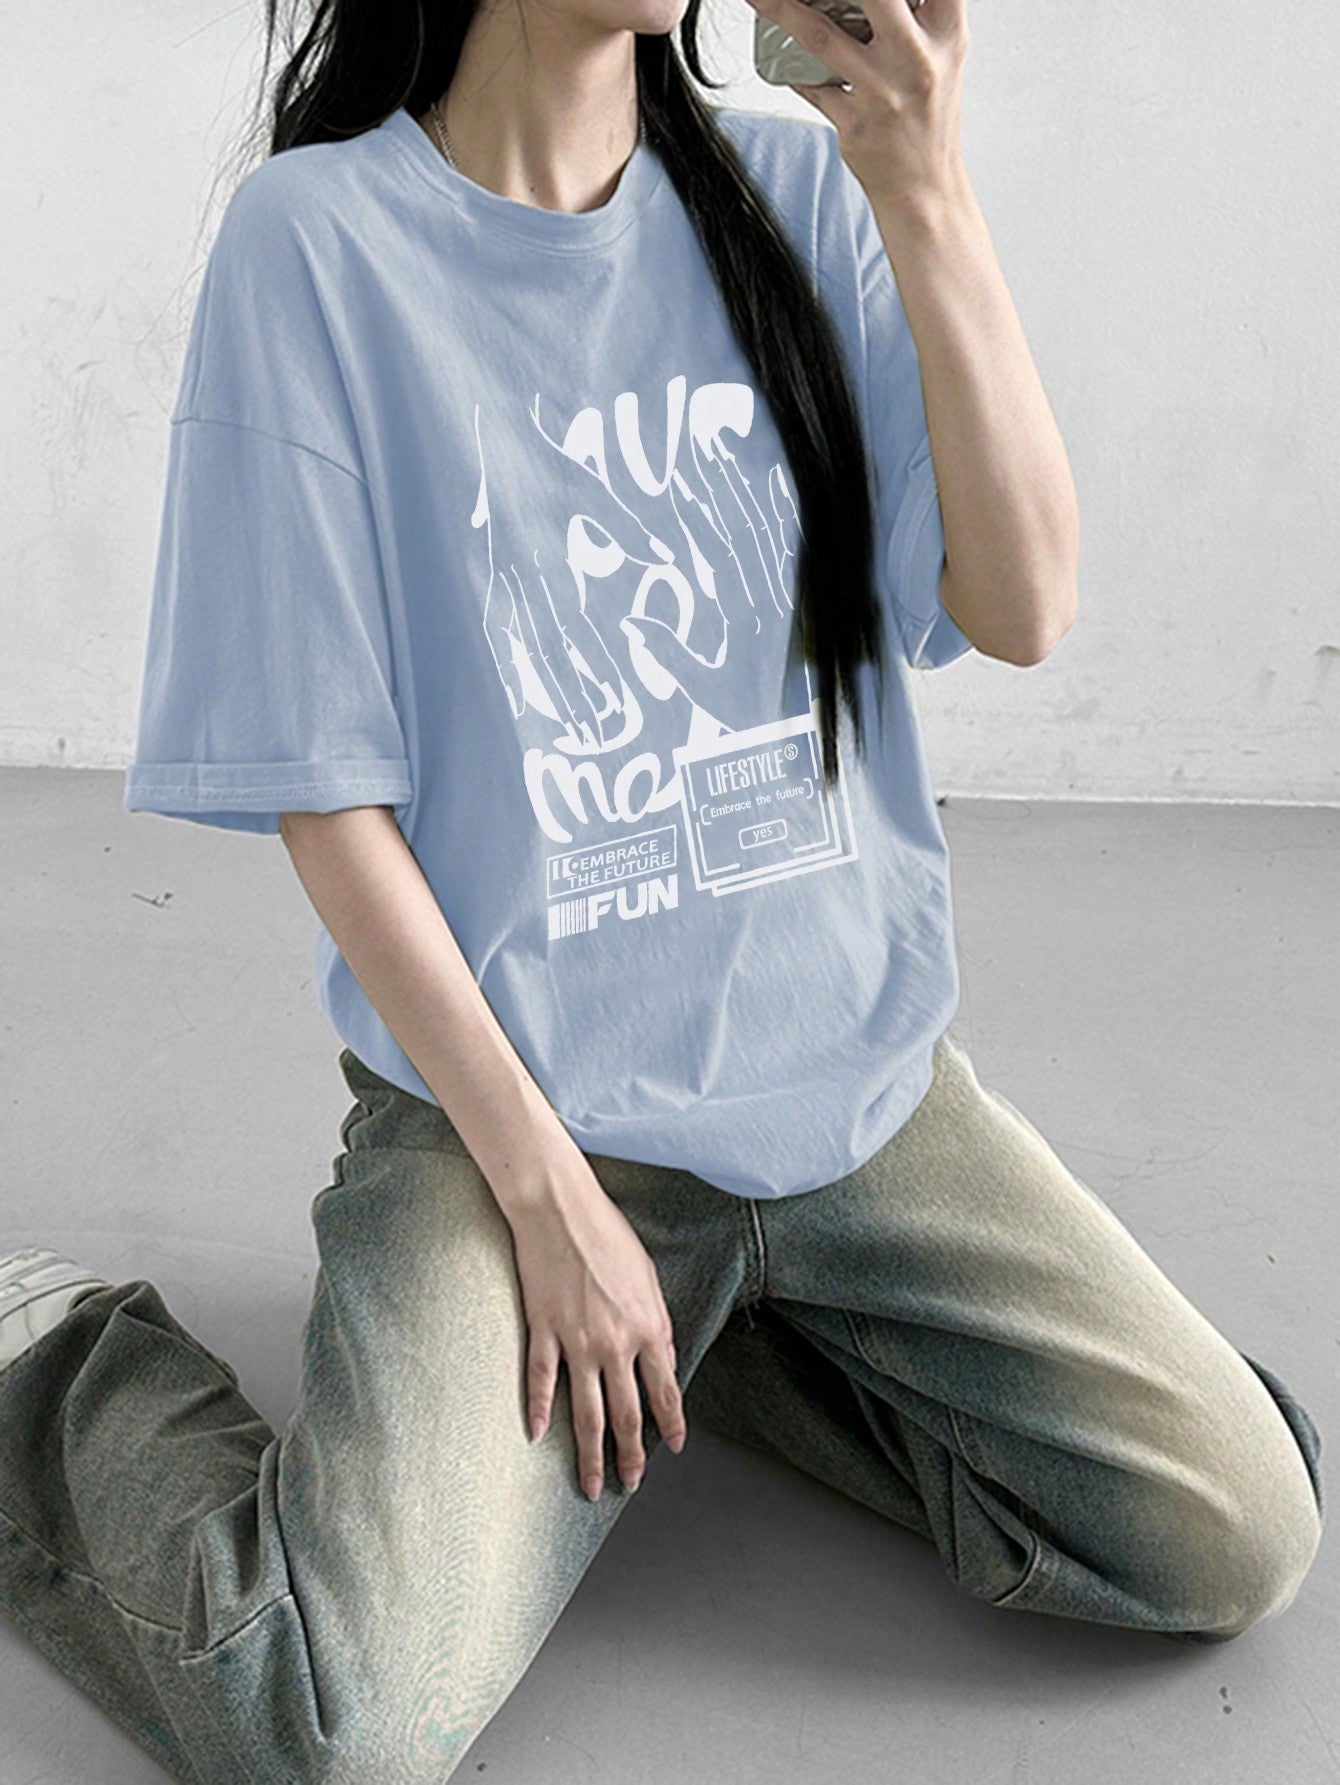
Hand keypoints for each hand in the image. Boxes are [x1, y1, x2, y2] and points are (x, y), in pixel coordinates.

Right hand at [507, 1150, 686, 1498]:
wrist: (561, 1209)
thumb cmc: (607, 1234)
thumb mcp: (648, 1277)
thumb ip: (656, 1324)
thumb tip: (661, 1360)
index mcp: (649, 1328)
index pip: (664, 1393)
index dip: (669, 1426)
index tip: (670, 1448)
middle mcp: (615, 1344)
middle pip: (625, 1415)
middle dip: (629, 1456)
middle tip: (629, 1483)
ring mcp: (576, 1342)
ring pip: (585, 1413)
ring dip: (588, 1455)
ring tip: (588, 1485)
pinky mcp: (543, 1332)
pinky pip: (540, 1382)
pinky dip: (537, 1411)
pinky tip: (535, 1435)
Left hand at [743, 0, 970, 210]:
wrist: (926, 189)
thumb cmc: (928, 115)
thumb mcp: (941, 52)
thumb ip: (918, 10)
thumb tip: (869, 0)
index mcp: (947, 31)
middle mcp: (918, 58)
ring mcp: (885, 92)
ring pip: (822, 36)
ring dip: (782, 7)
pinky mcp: (856, 125)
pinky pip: (811, 86)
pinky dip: (790, 66)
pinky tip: (772, 50)